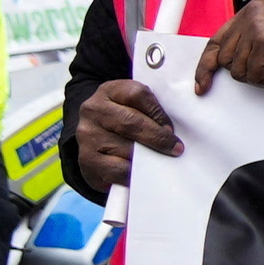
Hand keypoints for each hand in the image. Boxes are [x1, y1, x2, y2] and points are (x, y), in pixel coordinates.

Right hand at [67, 77, 178, 193]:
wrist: (96, 141)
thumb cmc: (125, 121)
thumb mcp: (135, 106)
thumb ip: (151, 109)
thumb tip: (173, 130)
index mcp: (109, 91)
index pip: (137, 94)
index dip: (158, 112)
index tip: (171, 128)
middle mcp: (93, 110)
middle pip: (131, 122)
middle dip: (158, 137)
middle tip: (176, 149)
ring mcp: (87, 135)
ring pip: (125, 148)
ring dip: (148, 157)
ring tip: (162, 161)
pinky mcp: (87, 160)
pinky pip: (118, 169)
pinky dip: (135, 173)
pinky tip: (145, 173)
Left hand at [191, 1, 263, 92]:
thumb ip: (252, 36)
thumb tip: (228, 60)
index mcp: (251, 10)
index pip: (216, 40)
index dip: (207, 64)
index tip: (202, 83)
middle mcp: (251, 16)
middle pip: (227, 60)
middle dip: (248, 72)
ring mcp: (259, 30)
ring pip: (241, 72)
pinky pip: (258, 78)